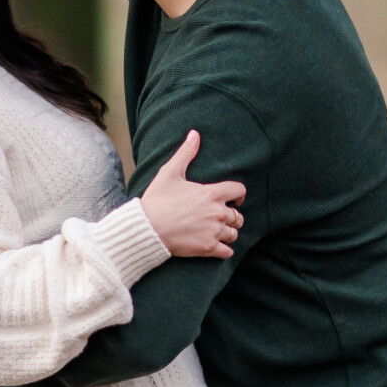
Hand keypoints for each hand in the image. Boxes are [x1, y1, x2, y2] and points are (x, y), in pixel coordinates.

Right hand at [139, 131, 245, 260]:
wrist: (146, 228)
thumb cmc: (157, 200)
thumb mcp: (170, 173)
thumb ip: (185, 153)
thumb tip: (194, 134)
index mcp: (212, 194)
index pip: (239, 191)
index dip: (239, 195)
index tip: (234, 199)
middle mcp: (217, 213)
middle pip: (238, 216)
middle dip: (232, 216)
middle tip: (221, 218)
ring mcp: (214, 232)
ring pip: (234, 234)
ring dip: (228, 233)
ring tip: (218, 232)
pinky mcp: (208, 248)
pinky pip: (227, 252)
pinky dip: (225, 250)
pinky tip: (217, 247)